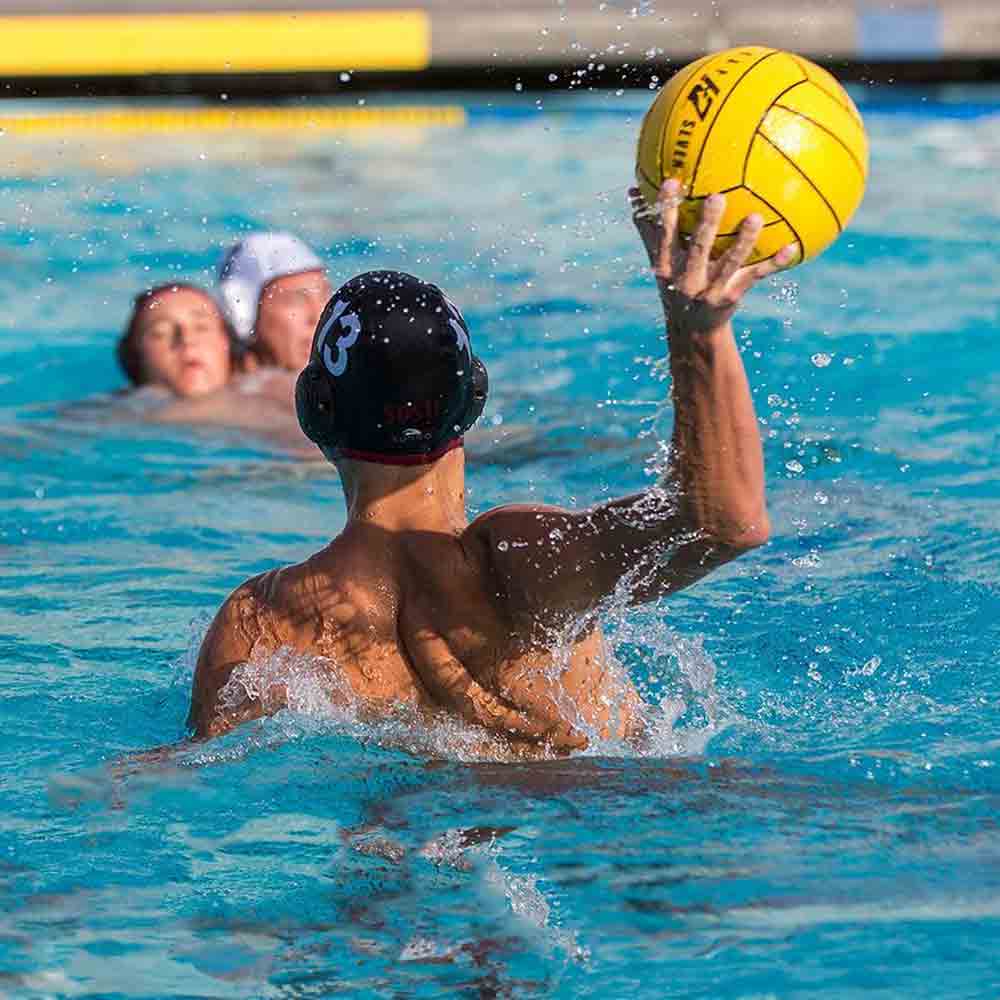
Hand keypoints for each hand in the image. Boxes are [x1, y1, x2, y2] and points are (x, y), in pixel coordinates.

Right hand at [630, 180, 797, 336]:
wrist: (692, 331)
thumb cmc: (676, 285)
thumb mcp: (659, 262)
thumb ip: (649, 229)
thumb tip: (633, 190)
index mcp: (667, 267)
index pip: (665, 235)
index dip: (667, 210)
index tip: (673, 182)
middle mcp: (687, 279)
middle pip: (697, 249)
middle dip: (706, 225)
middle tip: (717, 197)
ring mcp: (710, 290)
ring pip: (729, 263)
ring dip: (743, 242)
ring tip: (755, 218)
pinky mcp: (732, 297)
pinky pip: (755, 276)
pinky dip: (775, 263)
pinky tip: (792, 247)